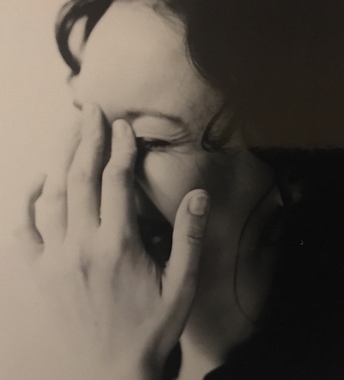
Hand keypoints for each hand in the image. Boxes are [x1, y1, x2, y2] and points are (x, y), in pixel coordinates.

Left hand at [14, 105, 209, 379]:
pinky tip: (37, 182)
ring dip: (60, 159)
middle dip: (86, 139)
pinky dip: (28, 202)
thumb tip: (199, 196)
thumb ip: (189, 237)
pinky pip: (25, 230)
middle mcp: (82, 246)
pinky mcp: (41, 274)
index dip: (121, 148)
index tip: (122, 125)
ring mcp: (56, 259)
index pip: (116, 181)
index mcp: (118, 245)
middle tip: (89, 110)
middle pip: (80, 178)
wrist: (112, 370)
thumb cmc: (152, 327)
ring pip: (52, 196)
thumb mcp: (182, 285)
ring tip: (67, 131)